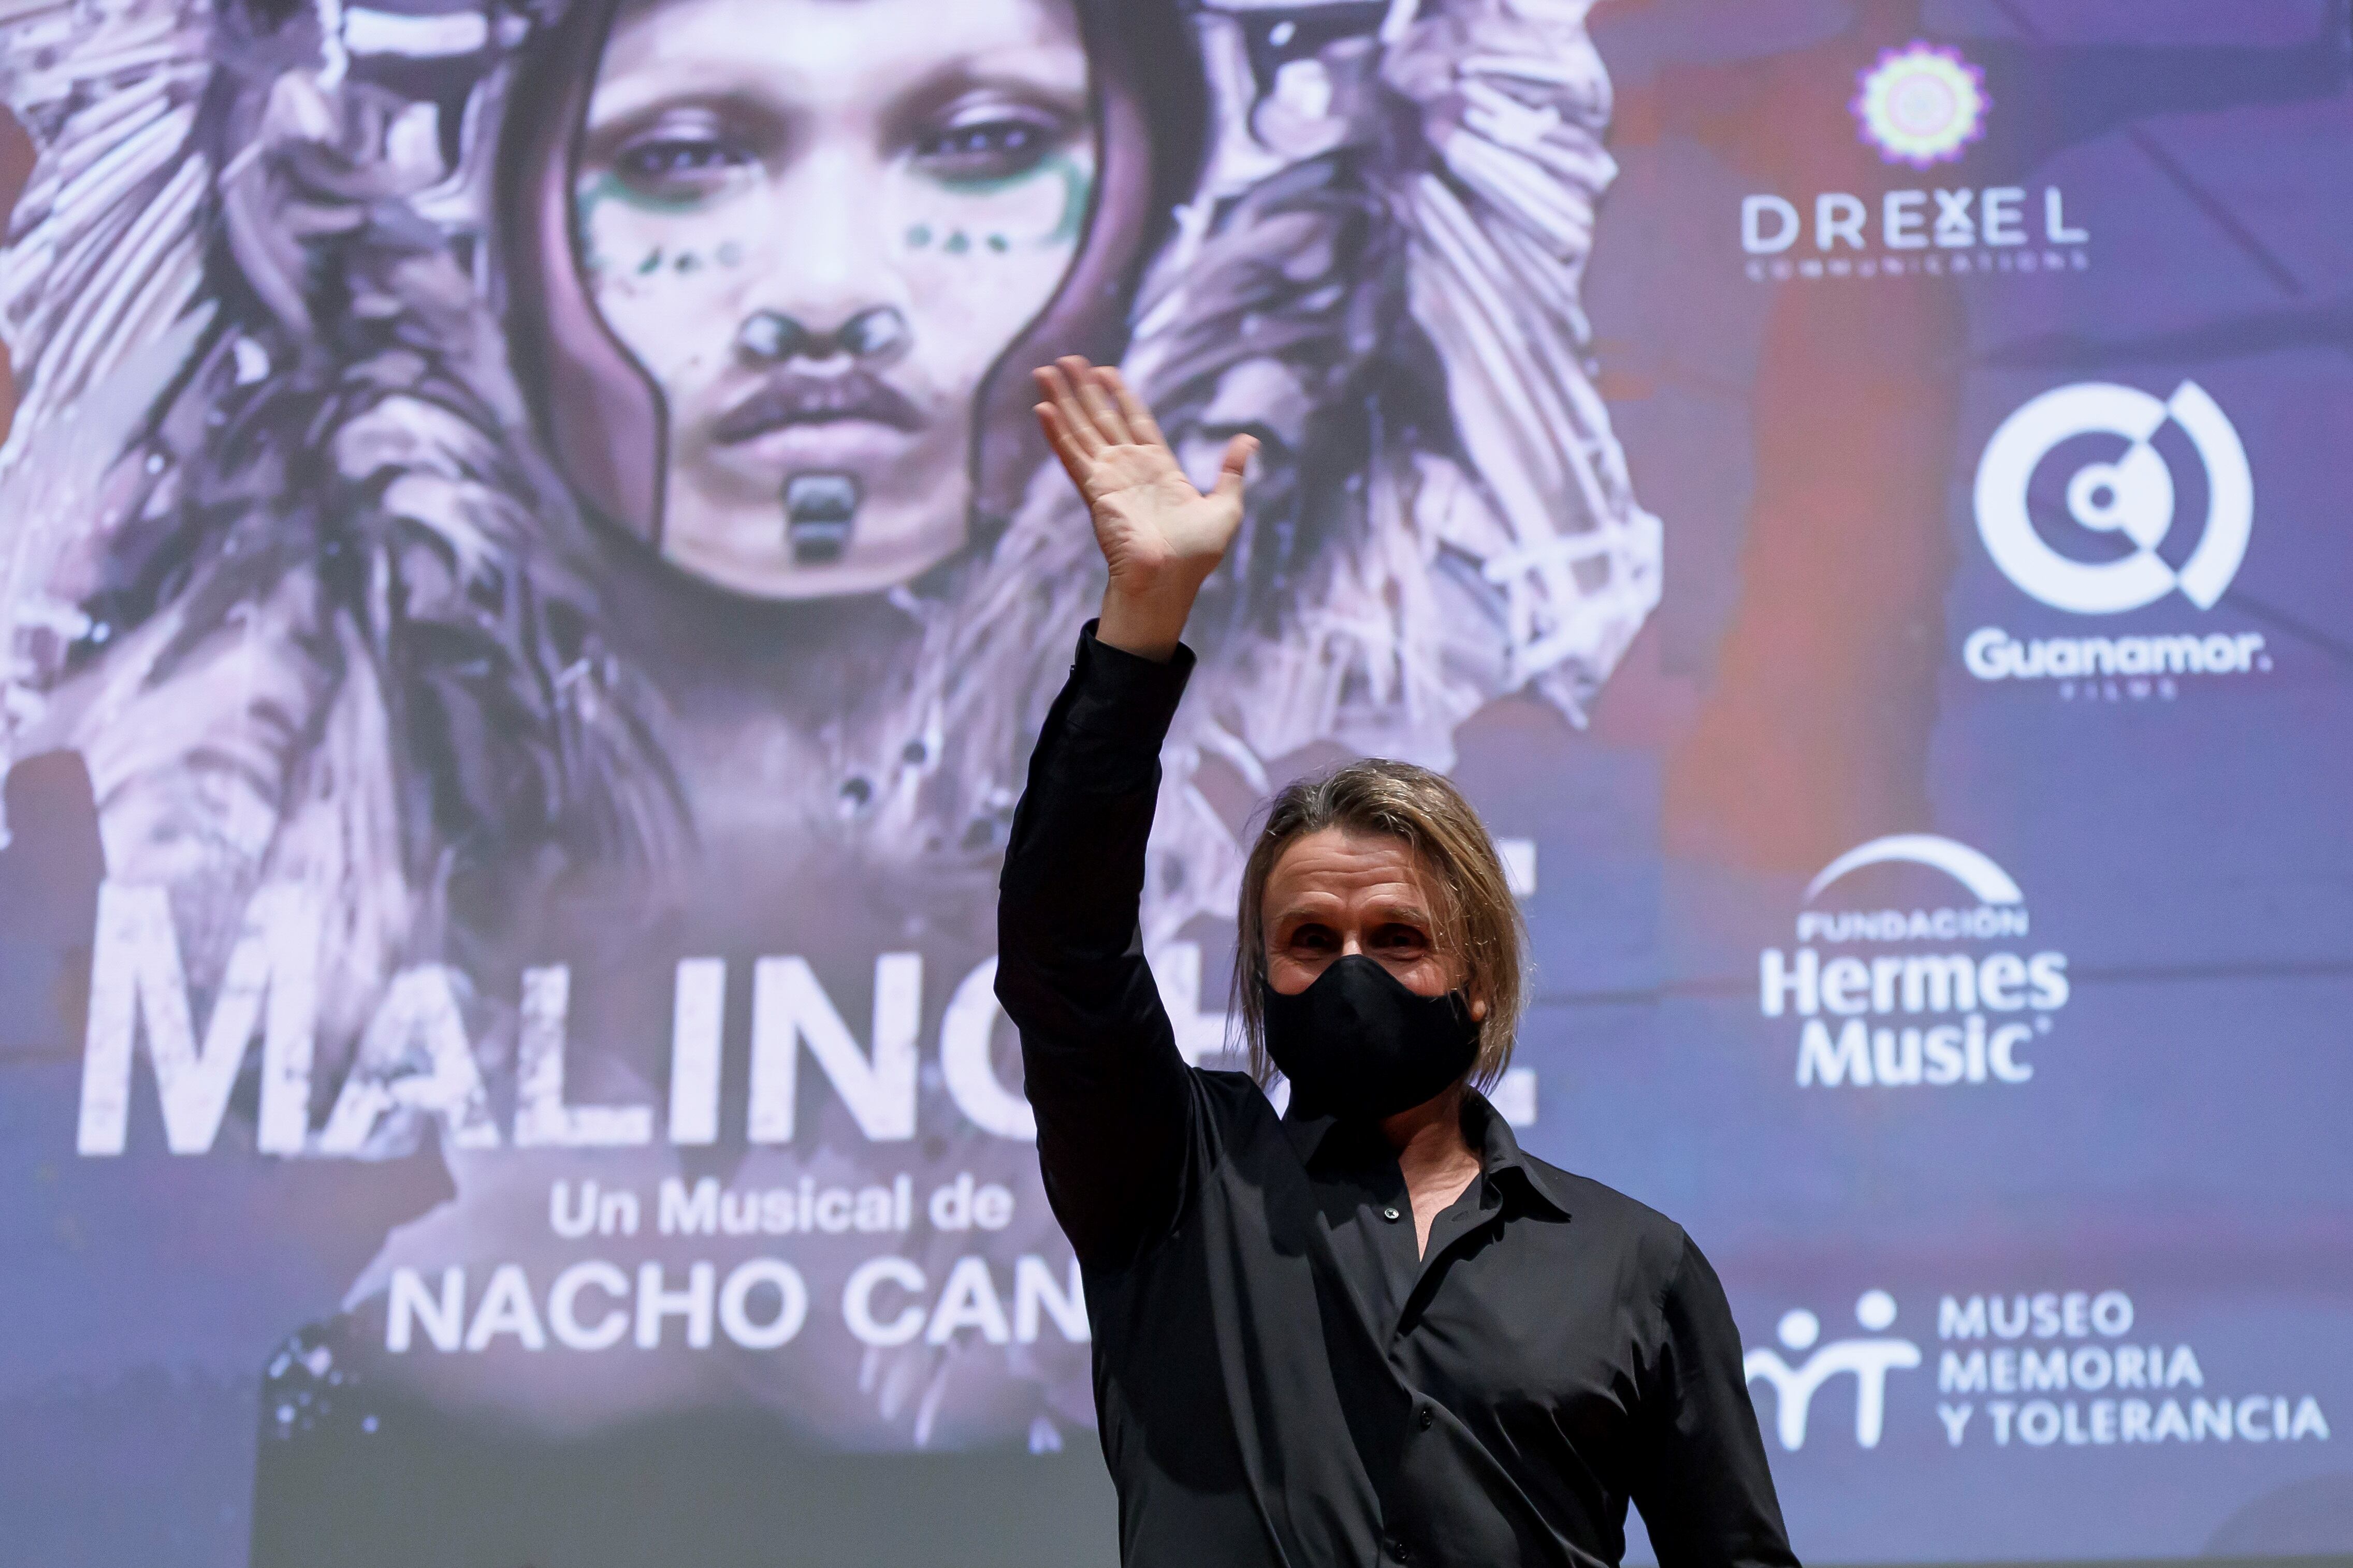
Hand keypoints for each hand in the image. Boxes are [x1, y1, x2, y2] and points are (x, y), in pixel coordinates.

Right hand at [1034, 356, 1256, 661]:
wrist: (1169, 582)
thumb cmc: (1196, 556)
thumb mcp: (1226, 507)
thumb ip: (1231, 471)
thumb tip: (1248, 440)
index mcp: (1159, 468)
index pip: (1135, 421)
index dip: (1120, 395)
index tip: (1105, 371)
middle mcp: (1129, 468)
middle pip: (1102, 418)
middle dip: (1084, 389)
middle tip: (1067, 359)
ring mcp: (1109, 478)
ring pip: (1081, 429)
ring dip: (1063, 400)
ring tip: (1045, 370)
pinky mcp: (1095, 490)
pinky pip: (1072, 455)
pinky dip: (1056, 431)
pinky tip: (1042, 407)